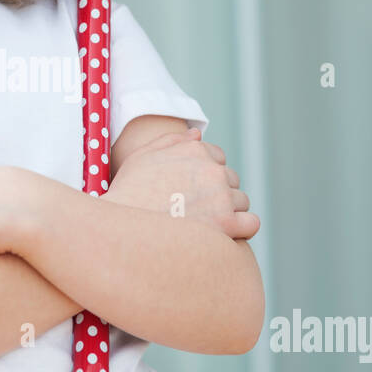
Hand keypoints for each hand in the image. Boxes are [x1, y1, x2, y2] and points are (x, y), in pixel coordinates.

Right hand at [103, 128, 259, 240]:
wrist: (120, 231)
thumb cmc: (126, 195)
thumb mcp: (141, 158)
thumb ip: (170, 141)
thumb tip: (197, 134)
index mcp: (194, 150)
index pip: (218, 159)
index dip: (206, 176)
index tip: (192, 191)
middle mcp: (211, 170)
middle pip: (231, 181)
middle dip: (218, 194)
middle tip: (195, 211)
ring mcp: (221, 197)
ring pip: (242, 202)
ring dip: (229, 211)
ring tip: (205, 226)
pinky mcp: (226, 224)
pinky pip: (251, 223)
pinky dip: (242, 229)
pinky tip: (224, 237)